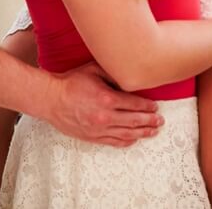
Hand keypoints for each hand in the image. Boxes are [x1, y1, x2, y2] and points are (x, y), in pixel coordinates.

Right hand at [45, 62, 162, 146]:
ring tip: (153, 131)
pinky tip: (134, 139)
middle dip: (150, 120)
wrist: (51, 99)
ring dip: (142, 133)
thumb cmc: (72, 82)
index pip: (134, 104)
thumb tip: (131, 76)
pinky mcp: (91, 137)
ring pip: (126, 134)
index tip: (155, 106)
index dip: (148, 106)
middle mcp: (104, 116)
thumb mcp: (95, 70)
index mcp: (107, 98)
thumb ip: (114, 73)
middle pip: (134, 120)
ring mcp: (98, 129)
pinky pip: (112, 142)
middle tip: (160, 120)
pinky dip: (126, 141)